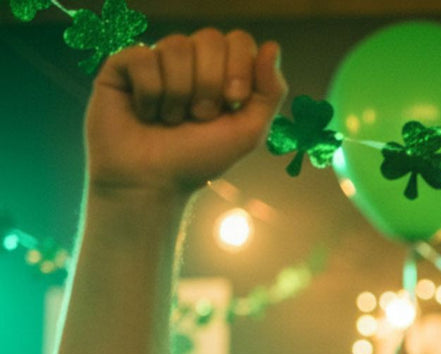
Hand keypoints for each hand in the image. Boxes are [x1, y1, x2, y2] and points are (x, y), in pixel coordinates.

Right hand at [85, 29, 286, 195]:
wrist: (152, 181)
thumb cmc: (199, 158)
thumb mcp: (248, 132)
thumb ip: (269, 92)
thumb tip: (272, 46)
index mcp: (220, 70)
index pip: (238, 40)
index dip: (239, 68)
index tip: (232, 102)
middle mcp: (189, 60)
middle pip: (210, 38)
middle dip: (210, 84)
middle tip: (199, 116)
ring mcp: (156, 59)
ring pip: (176, 45)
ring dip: (179, 93)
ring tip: (171, 119)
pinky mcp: (122, 65)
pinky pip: (142, 57)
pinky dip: (150, 93)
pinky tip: (145, 113)